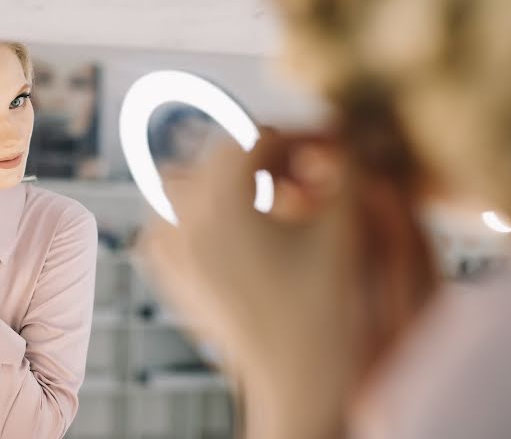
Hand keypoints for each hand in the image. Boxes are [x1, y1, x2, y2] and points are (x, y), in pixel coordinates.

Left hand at [137, 128, 366, 437]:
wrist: (303, 384)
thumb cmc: (331, 310)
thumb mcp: (345, 229)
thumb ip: (349, 166)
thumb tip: (347, 126)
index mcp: (224, 207)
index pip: (257, 138)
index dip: (300, 137)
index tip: (331, 152)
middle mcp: (185, 225)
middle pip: (217, 154)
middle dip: (265, 156)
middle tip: (306, 179)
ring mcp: (171, 255)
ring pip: (177, 182)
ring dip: (220, 178)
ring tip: (266, 198)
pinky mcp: (171, 280)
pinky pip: (162, 224)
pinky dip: (189, 213)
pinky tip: (230, 228)